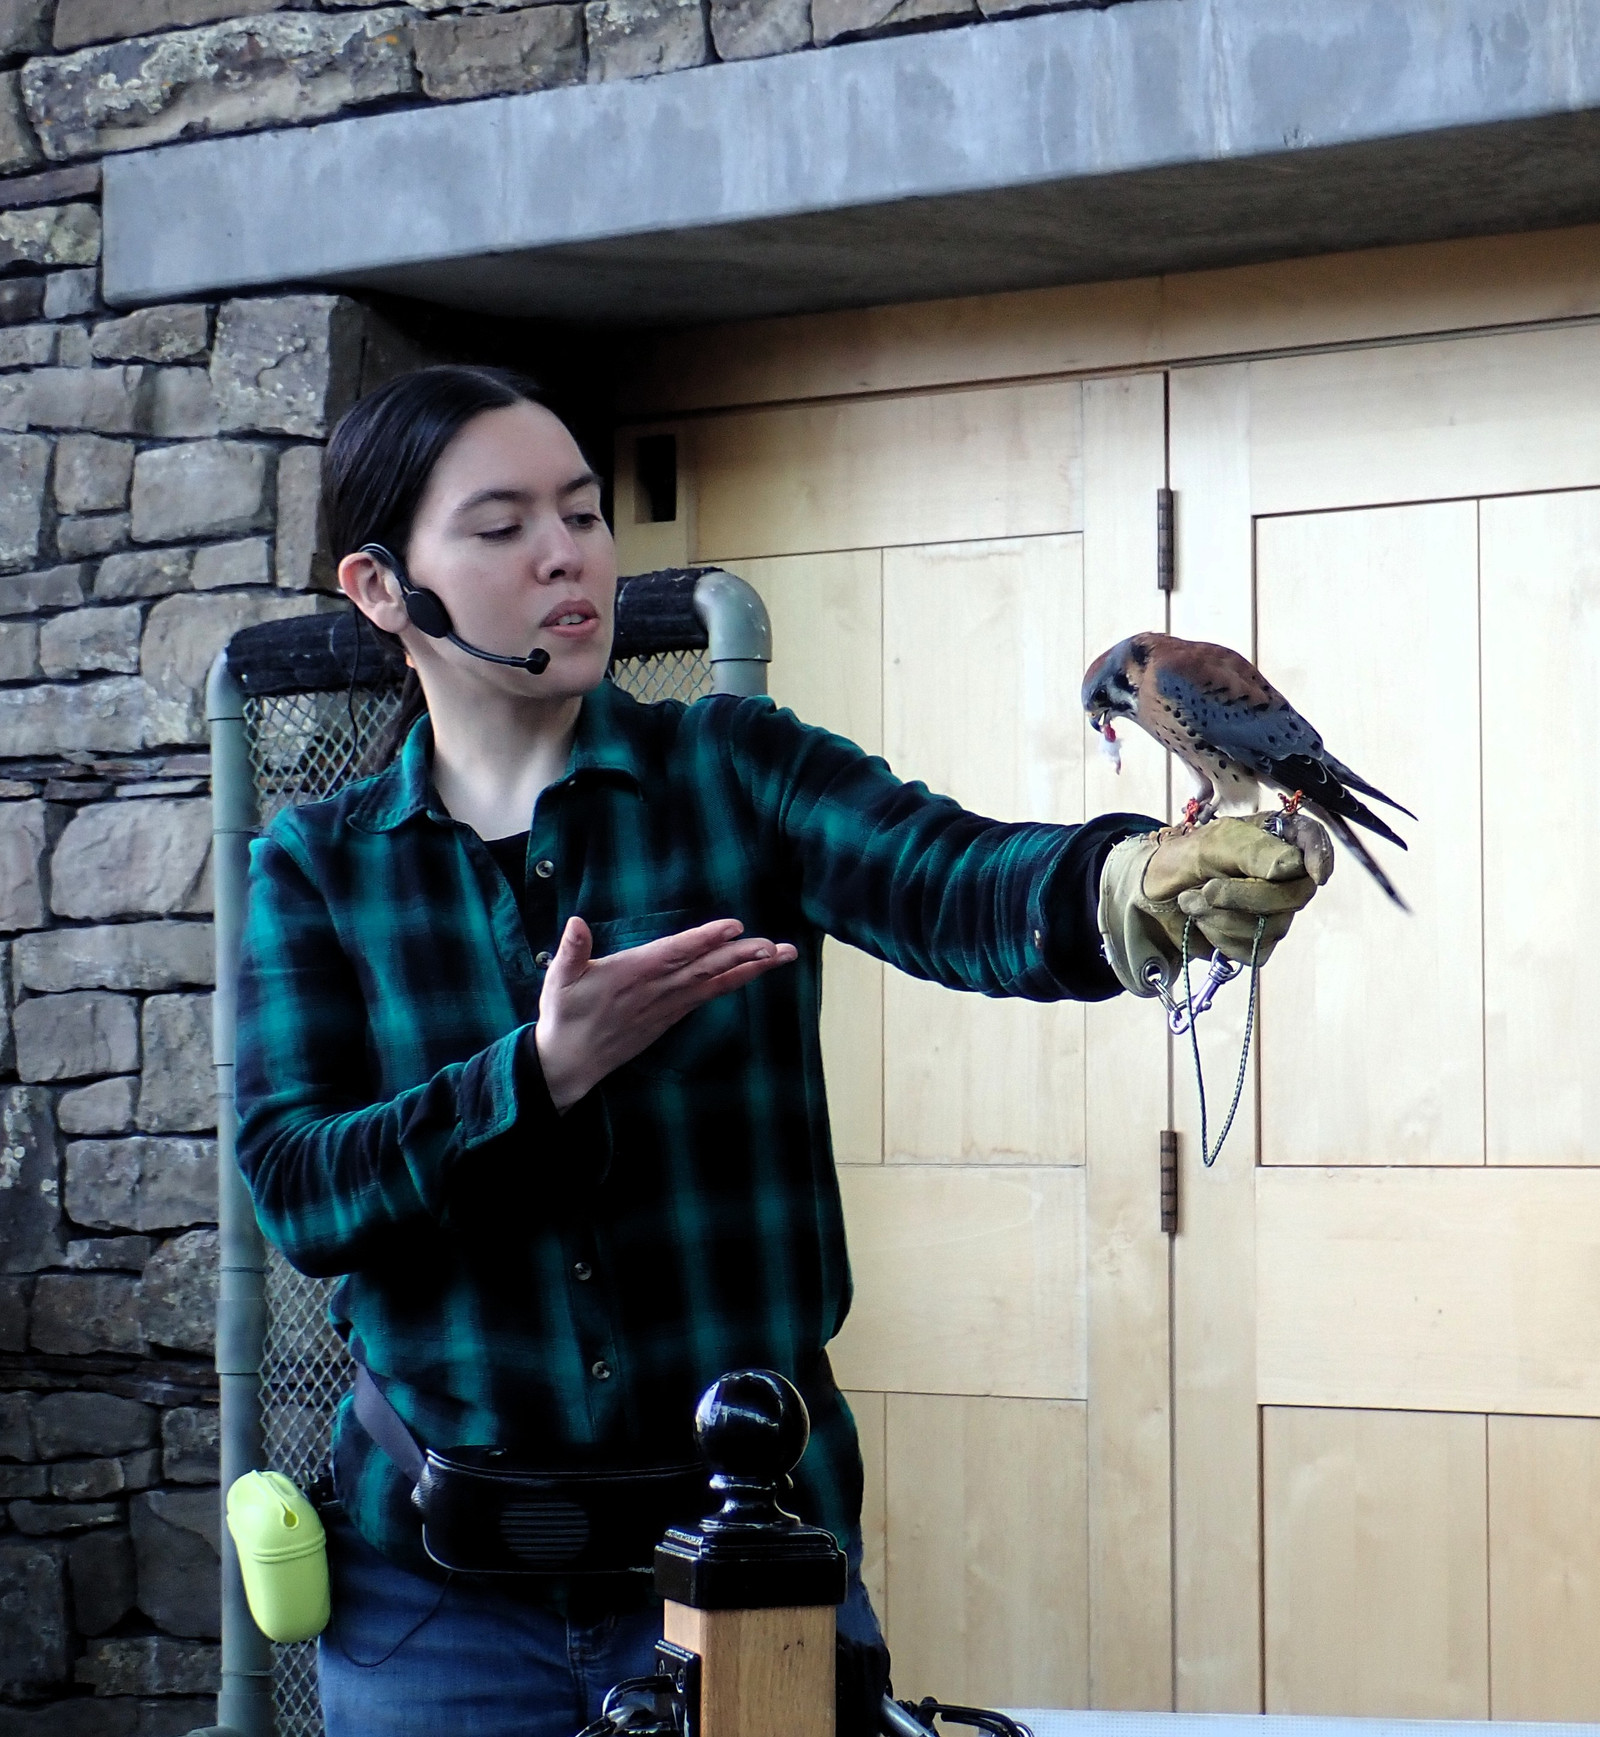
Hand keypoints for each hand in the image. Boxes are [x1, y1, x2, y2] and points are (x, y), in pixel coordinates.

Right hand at [533, 916, 796, 1110]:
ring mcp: (668, 1005)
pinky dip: (732, 983)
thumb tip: (576, 922)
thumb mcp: (559, 979)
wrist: (570, 1064)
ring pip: (714, 982)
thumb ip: (571, 950)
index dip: (705, 939)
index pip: (676, 952)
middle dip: (742, 955)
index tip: (734, 927)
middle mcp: (657, 990)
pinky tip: (753, 972)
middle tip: (775, 945)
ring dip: (749, 968)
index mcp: (632, 974)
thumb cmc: (564, 1015)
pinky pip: (708, 995)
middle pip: (706, 968)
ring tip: (780, 954)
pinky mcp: (671, 1016)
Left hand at [1143, 812, 1328, 962]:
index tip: (1315, 874)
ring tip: (1194, 900)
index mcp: (1278, 840)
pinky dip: (1222, 939)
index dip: (1321, 857)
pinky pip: (1255, 949)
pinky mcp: (1258, 940)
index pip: (1314, 843)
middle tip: (1207, 888)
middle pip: (1295, 896)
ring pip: (1273, 928)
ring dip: (1223, 918)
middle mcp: (1284, 876)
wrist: (1151, 895)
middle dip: (1244, 896)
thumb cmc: (1184, 858)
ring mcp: (1275, 912)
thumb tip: (1292, 867)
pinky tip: (1204, 922)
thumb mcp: (1213, 844)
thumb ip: (1252, 852)